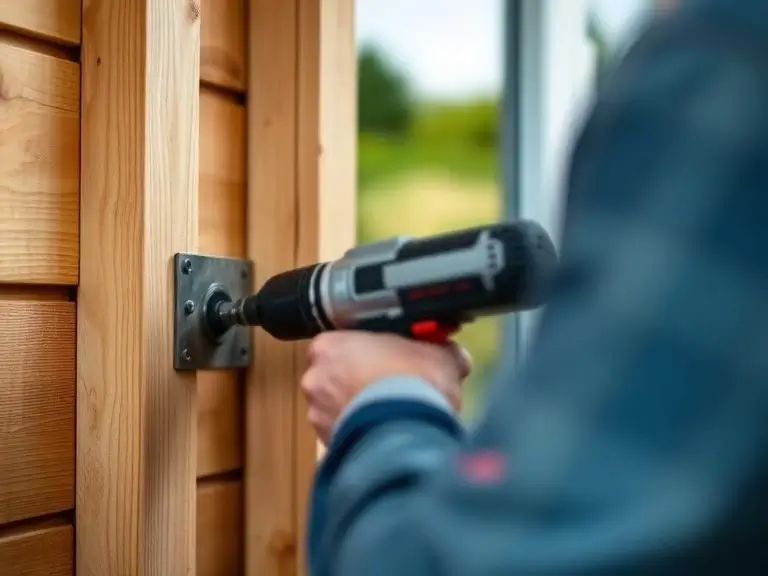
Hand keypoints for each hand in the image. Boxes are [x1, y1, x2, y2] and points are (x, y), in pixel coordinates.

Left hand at [300, 331, 471, 444]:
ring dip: (357, 410)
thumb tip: (454, 356)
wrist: (408, 431)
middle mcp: (316, 378)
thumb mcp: (439, 354)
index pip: (340, 342)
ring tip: (391, 413)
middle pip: (334, 376)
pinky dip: (361, 434)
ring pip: (337, 408)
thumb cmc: (413, 383)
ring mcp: (318, 415)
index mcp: (330, 345)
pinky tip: (386, 432)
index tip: (384, 357)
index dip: (365, 350)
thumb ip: (440, 350)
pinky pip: (344, 434)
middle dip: (358, 382)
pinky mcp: (328, 444)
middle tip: (389, 385)